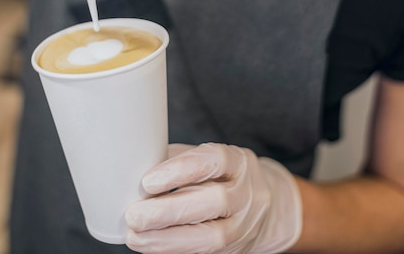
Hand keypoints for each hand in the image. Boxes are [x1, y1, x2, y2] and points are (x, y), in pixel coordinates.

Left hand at [125, 143, 301, 253]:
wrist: (269, 208)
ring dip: (167, 239)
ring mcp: (244, 225)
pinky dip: (174, 250)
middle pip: (213, 201)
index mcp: (238, 162)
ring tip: (135, 236)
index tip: (148, 181)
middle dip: (169, 210)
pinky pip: (205, 253)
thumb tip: (136, 165)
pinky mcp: (236, 250)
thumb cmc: (225, 176)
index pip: (213, 161)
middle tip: (134, 215)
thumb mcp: (210, 159)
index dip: (180, 169)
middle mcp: (246, 193)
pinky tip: (150, 246)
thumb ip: (180, 160)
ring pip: (211, 236)